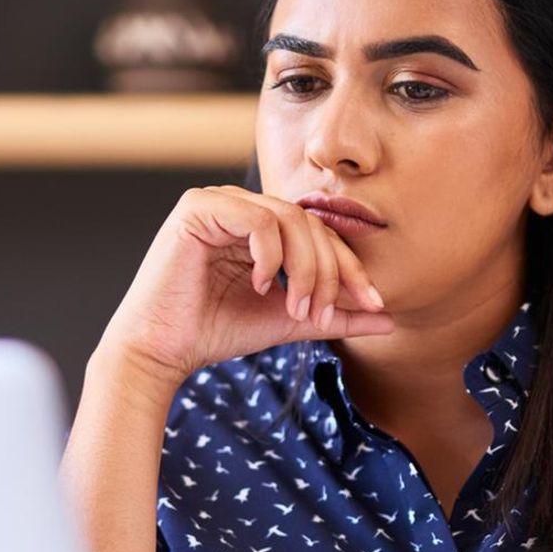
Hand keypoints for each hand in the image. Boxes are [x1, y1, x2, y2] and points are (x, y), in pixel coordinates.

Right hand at [97, 185, 393, 386]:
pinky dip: (270, 254)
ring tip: (294, 308)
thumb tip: (389, 319)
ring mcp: (219, 202)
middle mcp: (242, 207)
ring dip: (304, 268)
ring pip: (290, 219)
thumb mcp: (289, 321)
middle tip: (320, 315)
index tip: (375, 305)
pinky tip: (262, 285)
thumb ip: (335, 315)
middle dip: (328, 272)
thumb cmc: (216, 332)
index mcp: (262, 228)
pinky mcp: (198, 207)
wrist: (163, 349)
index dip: (351, 267)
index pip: (321, 234)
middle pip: (311, 224)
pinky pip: (256, 218)